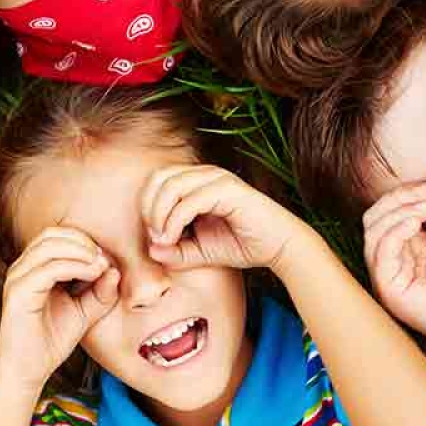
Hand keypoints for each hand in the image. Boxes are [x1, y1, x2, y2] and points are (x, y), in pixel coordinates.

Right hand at [0, 228, 120, 389]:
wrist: (28, 372)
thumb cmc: (51, 341)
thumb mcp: (84, 313)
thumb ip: (99, 292)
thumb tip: (114, 269)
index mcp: (32, 268)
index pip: (56, 236)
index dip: (84, 241)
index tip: (106, 260)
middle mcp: (21, 268)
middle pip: (52, 234)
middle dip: (83, 242)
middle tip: (104, 259)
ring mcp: (17, 278)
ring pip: (50, 245)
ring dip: (81, 251)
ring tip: (100, 266)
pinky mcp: (19, 292)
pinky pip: (50, 268)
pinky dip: (75, 266)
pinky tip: (92, 275)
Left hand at [140, 165, 302, 271]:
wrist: (279, 247)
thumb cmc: (242, 245)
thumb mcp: (200, 252)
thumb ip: (175, 251)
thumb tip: (151, 250)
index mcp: (197, 181)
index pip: (158, 181)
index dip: (146, 206)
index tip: (152, 237)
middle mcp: (206, 174)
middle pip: (159, 178)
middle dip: (149, 208)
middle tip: (155, 237)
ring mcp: (217, 179)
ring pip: (171, 186)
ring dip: (159, 215)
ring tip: (163, 239)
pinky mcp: (228, 190)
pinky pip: (190, 200)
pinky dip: (174, 220)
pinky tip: (174, 238)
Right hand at [363, 176, 425, 348]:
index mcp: (411, 242)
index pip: (393, 208)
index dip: (409, 191)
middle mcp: (396, 257)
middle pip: (376, 215)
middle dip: (399, 197)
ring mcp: (390, 273)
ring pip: (372, 229)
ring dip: (397, 211)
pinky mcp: (389, 288)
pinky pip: (378, 252)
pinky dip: (394, 230)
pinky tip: (416, 224)